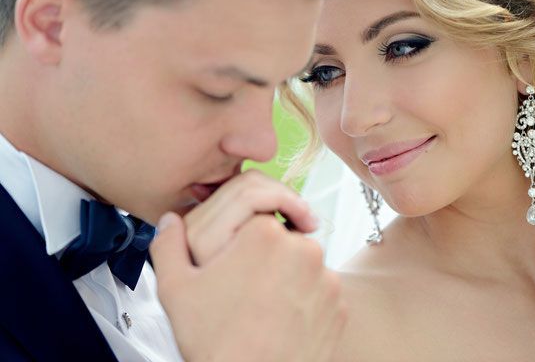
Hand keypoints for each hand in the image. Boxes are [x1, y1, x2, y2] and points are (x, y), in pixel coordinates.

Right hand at [150, 171, 346, 361]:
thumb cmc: (217, 341)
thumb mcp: (176, 290)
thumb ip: (169, 246)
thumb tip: (169, 221)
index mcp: (264, 233)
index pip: (257, 220)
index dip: (242, 244)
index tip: (234, 267)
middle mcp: (303, 248)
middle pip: (282, 242)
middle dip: (267, 259)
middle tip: (246, 291)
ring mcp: (326, 278)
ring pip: (303, 267)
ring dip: (288, 280)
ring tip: (263, 310)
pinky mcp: (339, 305)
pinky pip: (320, 293)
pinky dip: (305, 303)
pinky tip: (282, 322)